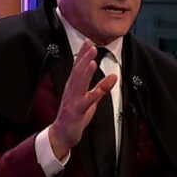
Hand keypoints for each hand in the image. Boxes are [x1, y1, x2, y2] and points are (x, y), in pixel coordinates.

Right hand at [48, 41, 116, 158]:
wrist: (62, 135)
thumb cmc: (75, 116)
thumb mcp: (91, 100)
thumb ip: (101, 88)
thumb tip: (114, 75)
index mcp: (73, 87)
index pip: (78, 68)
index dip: (83, 54)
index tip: (88, 41)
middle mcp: (71, 91)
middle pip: (78, 72)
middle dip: (84, 58)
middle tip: (91, 45)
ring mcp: (72, 101)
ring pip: (79, 84)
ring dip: (85, 72)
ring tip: (92, 61)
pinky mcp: (76, 112)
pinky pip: (85, 102)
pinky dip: (92, 94)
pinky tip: (98, 89)